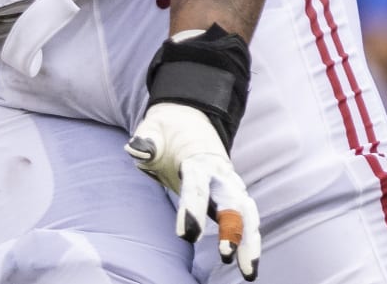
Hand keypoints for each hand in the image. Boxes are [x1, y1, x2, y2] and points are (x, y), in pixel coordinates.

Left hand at [126, 102, 260, 279]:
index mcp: (198, 160)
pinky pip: (245, 219)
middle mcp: (220, 174)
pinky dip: (249, 241)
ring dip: (249, 241)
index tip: (186, 235)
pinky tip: (248, 265)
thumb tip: (137, 147)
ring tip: (249, 273)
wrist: (192, 117)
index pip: (196, 186)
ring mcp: (230, 185)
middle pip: (232, 201)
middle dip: (233, 228)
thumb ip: (146, 139)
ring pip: (246, 213)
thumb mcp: (154, 128)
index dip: (192, 209)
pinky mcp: (232, 196)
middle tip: (226, 255)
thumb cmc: (168, 129)